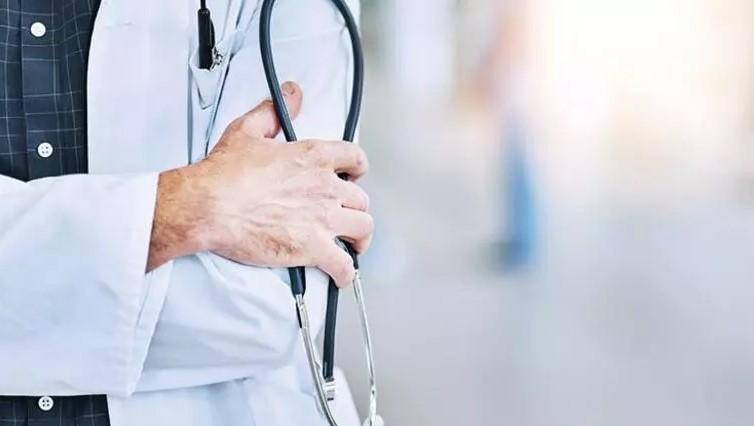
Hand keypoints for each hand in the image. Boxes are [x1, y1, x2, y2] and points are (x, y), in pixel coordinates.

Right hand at [149, 82, 372, 285]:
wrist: (209, 206)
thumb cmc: (224, 173)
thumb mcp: (248, 130)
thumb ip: (274, 111)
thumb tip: (292, 93)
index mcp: (314, 157)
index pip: (355, 158)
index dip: (358, 169)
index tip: (354, 176)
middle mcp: (325, 187)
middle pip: (361, 199)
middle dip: (356, 207)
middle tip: (347, 215)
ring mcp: (322, 218)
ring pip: (362, 229)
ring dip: (360, 238)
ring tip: (354, 245)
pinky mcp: (312, 247)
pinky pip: (344, 265)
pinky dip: (346, 272)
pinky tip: (342, 276)